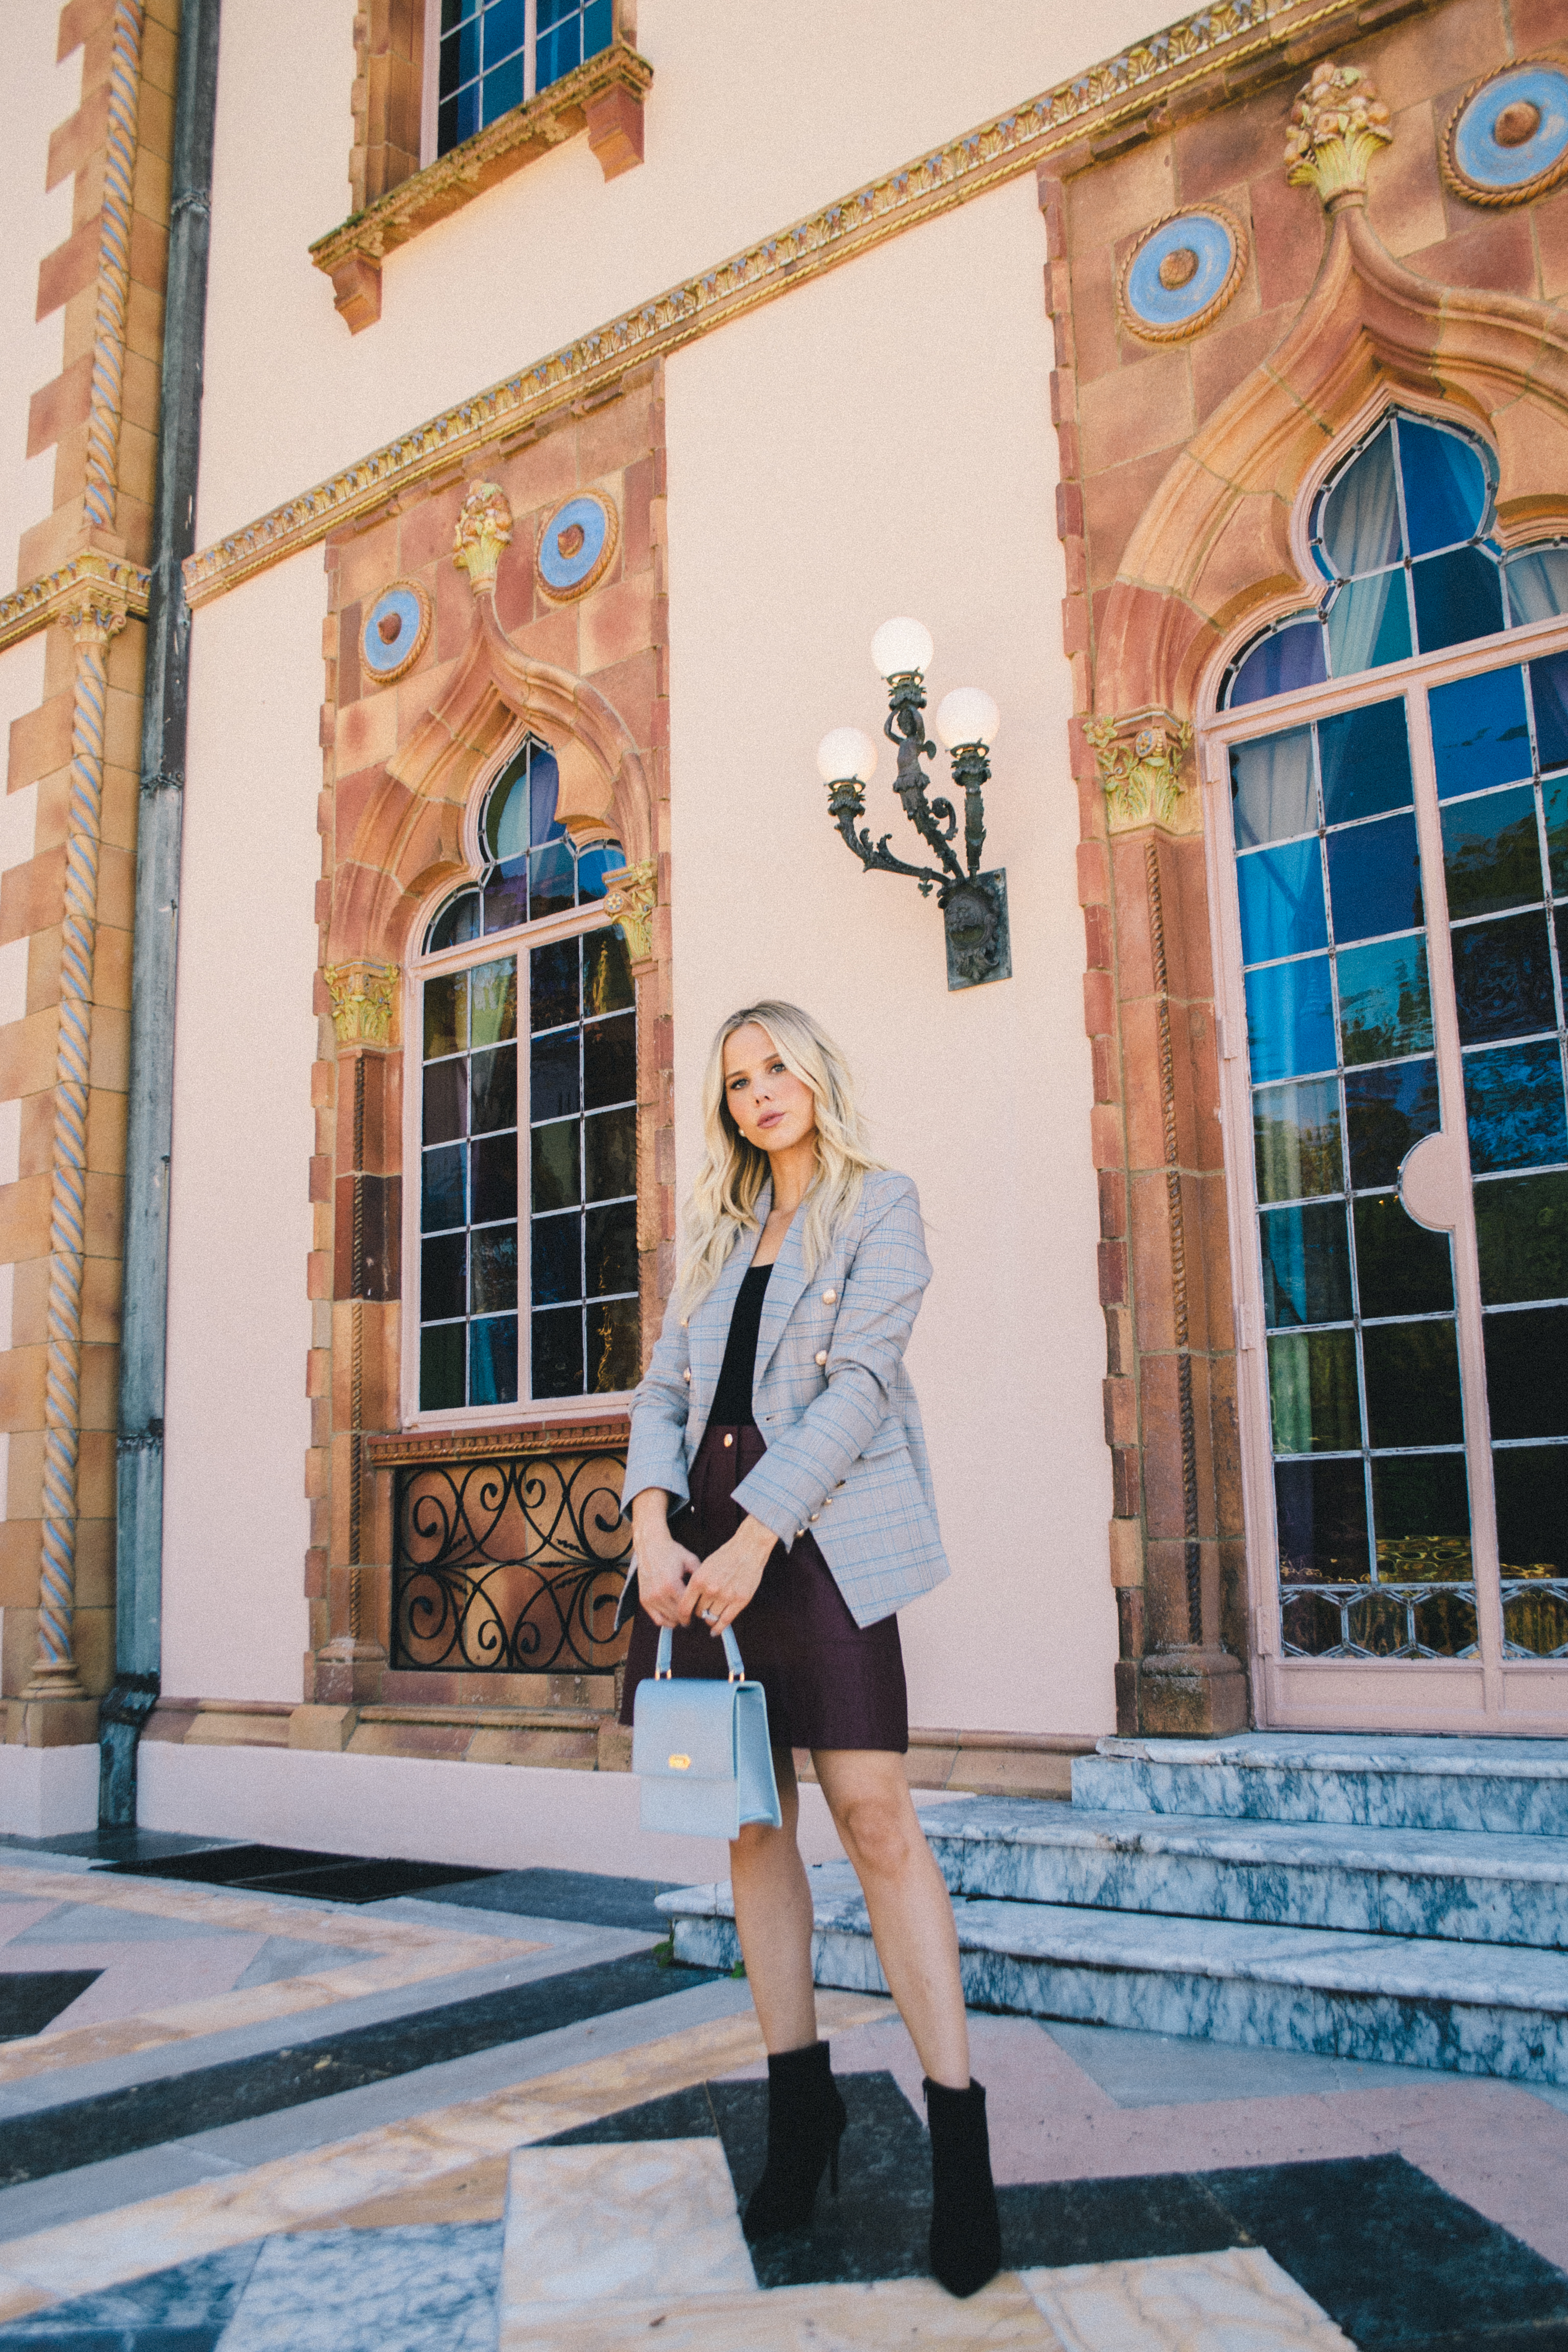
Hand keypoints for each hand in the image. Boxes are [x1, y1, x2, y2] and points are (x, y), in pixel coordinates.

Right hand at [635, 1528, 701, 1628]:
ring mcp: (650, 1597)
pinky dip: (666, 1621)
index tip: (701, 1610)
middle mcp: (659, 1593)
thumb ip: (700, 1576)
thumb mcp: (690, 1560)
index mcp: (672, 1584)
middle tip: (694, 1613)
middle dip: (688, 1617)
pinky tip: (674, 1617)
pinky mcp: (644, 1599)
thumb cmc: (671, 1552)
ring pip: (668, 1619)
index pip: (687, 1608)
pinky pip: (657, 1619)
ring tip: (685, 1614)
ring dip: (678, 1619)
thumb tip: (709, 1592)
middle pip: (678, 1616)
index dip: (696, 1611)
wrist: (651, 1546)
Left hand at [680, 1515, 777, 1634]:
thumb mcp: (704, 1566)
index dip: (682, 1617)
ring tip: (712, 1615)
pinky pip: (725, 1621)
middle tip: (703, 1611)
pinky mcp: (740, 1600)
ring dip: (710, 1619)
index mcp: (698, 1580)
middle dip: (699, 1613)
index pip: (684, 1607)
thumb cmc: (725, 1556)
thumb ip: (696, 1584)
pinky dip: (719, 1628)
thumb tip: (690, 1602)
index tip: (683, 1620)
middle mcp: (710, 1589)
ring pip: (711, 1618)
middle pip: (699, 1612)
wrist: (748, 1548)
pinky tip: (716, 1631)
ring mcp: (726, 1596)